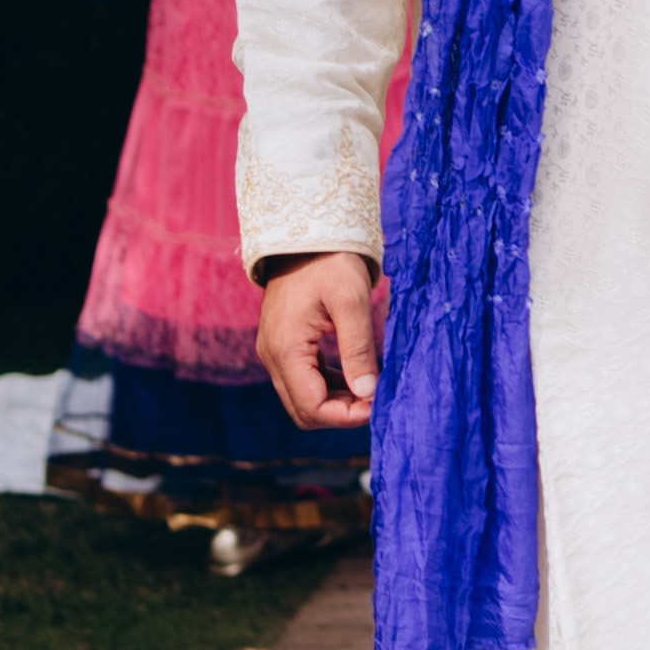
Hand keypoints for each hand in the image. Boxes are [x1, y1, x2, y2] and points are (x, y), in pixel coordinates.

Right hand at [258, 253, 383, 428]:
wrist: (306, 234)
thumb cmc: (330, 261)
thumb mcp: (351, 301)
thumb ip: (358, 349)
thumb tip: (368, 392)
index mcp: (285, 348)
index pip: (311, 407)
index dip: (345, 416)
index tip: (377, 404)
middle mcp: (272, 355)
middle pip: (303, 410)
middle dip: (340, 413)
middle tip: (375, 399)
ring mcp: (274, 351)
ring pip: (302, 398)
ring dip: (335, 401)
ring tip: (370, 388)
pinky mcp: (283, 344)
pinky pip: (303, 379)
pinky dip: (328, 385)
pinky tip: (354, 375)